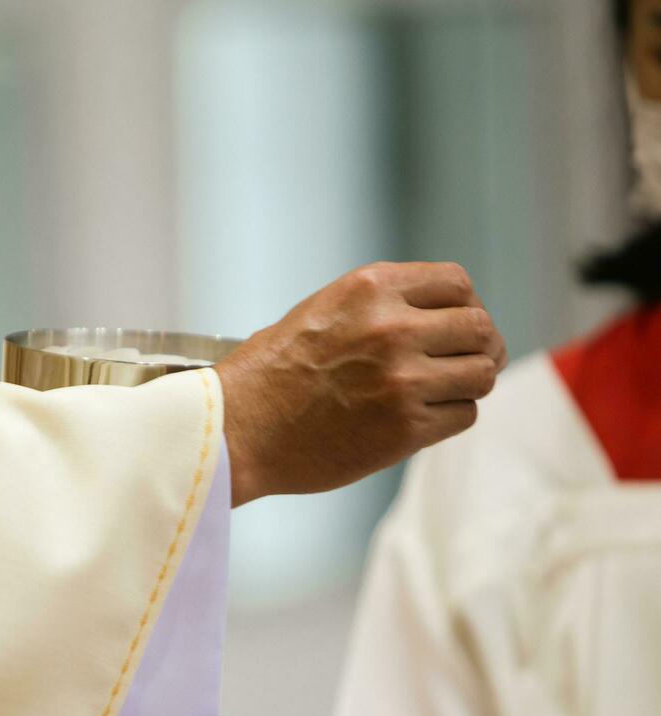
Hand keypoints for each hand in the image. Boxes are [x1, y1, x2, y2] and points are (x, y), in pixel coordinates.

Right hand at [215, 262, 506, 505]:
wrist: (235, 431)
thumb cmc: (267, 375)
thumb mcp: (320, 312)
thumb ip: (378, 306)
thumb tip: (438, 316)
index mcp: (369, 289)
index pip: (458, 284)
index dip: (465, 305)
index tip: (454, 326)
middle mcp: (392, 327)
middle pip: (480, 328)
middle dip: (477, 347)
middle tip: (461, 363)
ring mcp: (403, 379)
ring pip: (481, 374)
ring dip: (467, 384)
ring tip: (440, 393)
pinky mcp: (406, 429)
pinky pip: (464, 415)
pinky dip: (449, 417)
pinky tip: (418, 419)